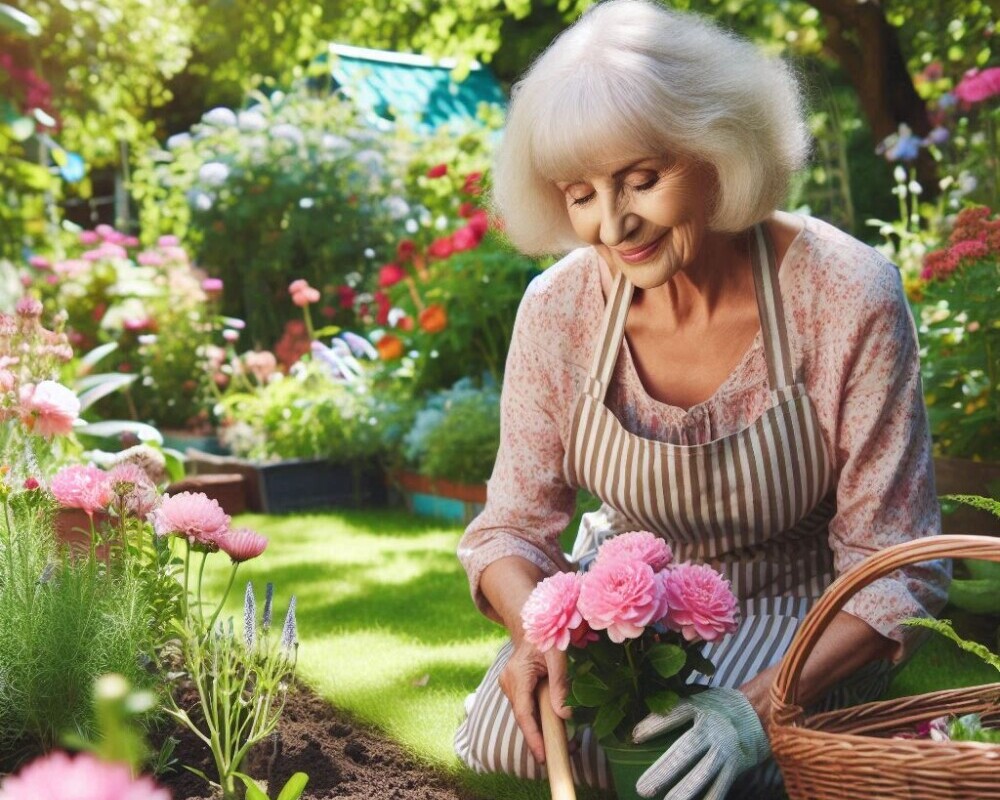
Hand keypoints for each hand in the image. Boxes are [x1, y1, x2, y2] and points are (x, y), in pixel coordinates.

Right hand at [498, 637, 569, 762]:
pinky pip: (525, 707)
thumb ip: (560, 684)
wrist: (529, 623)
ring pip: (524, 713)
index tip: (542, 756)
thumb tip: (565, 714)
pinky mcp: (514, 687)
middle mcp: (508, 682)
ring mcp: (509, 685)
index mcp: (517, 674)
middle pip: (523, 717)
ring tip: (559, 744)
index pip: (523, 713)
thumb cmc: (545, 636)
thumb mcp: (557, 656)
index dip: (532, 737)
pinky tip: (550, 727)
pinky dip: (537, 718)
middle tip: (559, 755)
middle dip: (538, 738)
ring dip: (539, 729)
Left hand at [631, 688, 770, 799]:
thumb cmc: (717, 707)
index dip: (656, 725)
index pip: (676, 714)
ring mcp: (725, 749)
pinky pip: (721, 786)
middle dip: (665, 770)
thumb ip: (674, 710)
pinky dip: (710, 798)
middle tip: (643, 789)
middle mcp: (713, 728)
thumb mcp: (698, 699)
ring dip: (685, 790)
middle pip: (687, 749)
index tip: (635, 738)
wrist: (759, 714)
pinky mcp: (736, 766)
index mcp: (701, 707)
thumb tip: (636, 729)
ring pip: (704, 773)